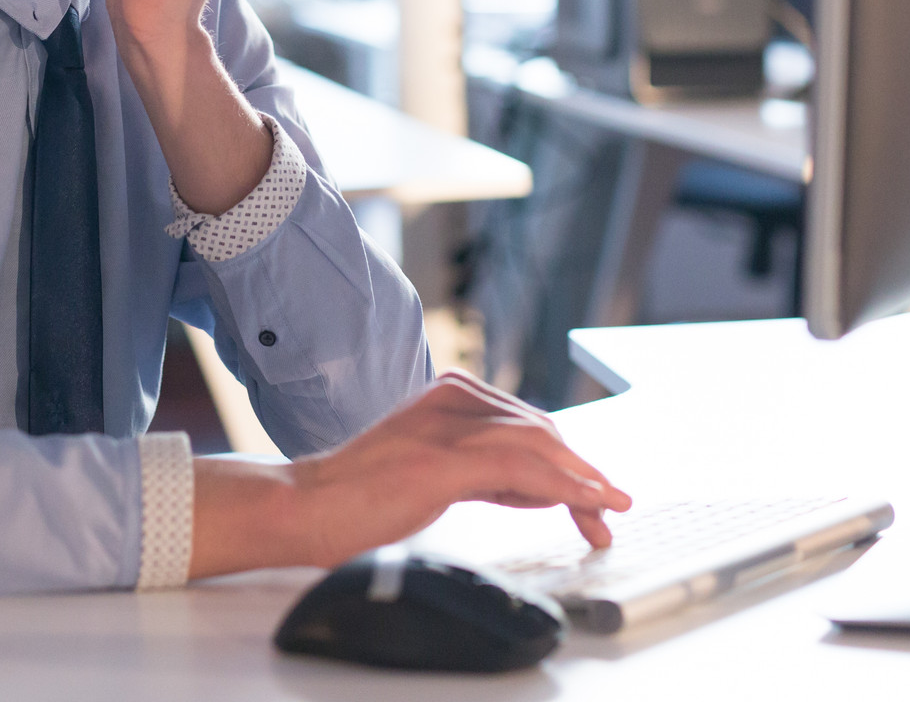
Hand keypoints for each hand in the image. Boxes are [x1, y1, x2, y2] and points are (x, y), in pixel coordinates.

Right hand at [188, 372, 632, 579]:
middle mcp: (452, 398)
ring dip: (583, 483)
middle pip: (540, 429)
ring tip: (607, 513)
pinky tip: (587, 503)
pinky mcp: (444, 458)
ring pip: (539, 445)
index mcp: (448, 395)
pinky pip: (523, 469)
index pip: (526, 422)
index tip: (592, 494)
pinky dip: (565, 487)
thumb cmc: (356, 498)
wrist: (302, 506)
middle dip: (581, 473)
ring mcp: (447, 425)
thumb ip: (479, 470)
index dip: (566, 460)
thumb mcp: (430, 472)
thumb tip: (534, 487)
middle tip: (607, 513)